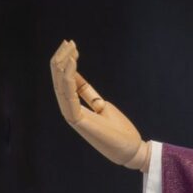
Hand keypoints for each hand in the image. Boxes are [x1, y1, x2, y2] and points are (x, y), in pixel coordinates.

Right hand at [50, 39, 148, 170]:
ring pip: (60, 87)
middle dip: (62, 60)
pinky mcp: (79, 121)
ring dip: (63, 65)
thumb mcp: (103, 106)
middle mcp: (71, 112)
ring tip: (68, 48)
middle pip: (59, 82)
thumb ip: (88, 94)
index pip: (65, 83)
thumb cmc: (120, 131)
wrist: (132, 151)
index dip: (68, 63)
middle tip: (68, 42)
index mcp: (76, 108)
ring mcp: (74, 117)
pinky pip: (69, 96)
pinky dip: (69, 78)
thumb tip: (78, 79)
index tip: (73, 46)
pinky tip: (72, 63)